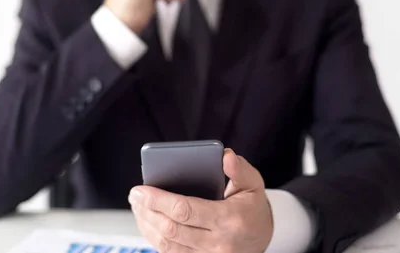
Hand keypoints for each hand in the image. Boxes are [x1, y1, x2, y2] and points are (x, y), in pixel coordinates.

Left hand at [129, 149, 273, 252]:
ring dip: (147, 225)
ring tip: (138, 207)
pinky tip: (148, 222)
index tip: (140, 189)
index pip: (185, 210)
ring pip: (167, 244)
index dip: (158, 200)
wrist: (264, 239)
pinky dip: (155, 238)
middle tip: (135, 195)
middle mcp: (218, 243)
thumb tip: (225, 156)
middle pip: (171, 229)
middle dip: (147, 211)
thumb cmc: (253, 207)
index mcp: (230, 219)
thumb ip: (239, 169)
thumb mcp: (253, 184)